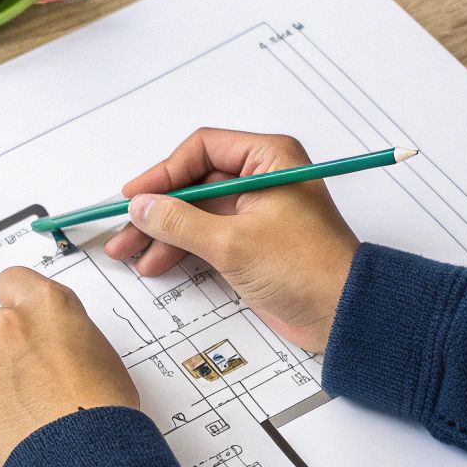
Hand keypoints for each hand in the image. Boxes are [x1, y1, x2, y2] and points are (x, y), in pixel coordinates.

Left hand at [0, 267, 138, 466]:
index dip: (15, 304)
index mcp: (46, 305)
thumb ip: (59, 330)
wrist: (84, 457)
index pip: (11, 282)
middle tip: (22, 376)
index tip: (18, 321)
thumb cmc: (100, 411)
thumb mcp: (95, 348)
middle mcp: (6, 324)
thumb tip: (43, 340)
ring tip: (4, 397)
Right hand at [104, 128, 359, 353]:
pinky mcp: (251, 242)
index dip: (163, 173)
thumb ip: (179, 221)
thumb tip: (140, 206)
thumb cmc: (305, 269)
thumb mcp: (232, 242)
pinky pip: (205, 236)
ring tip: (130, 254)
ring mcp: (255, 212)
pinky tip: (155, 263)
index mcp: (268, 160)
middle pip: (193, 183)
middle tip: (123, 231)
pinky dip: (180, 248)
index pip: (202, 151)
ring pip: (195, 212)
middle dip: (156, 209)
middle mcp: (261, 179)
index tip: (134, 196)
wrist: (343, 315)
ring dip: (162, 232)